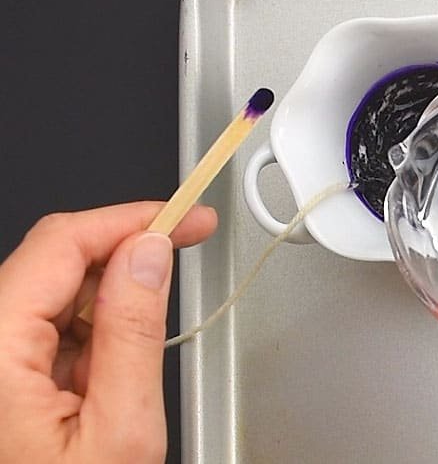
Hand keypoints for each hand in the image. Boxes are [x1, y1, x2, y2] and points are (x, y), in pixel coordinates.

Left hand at [0, 202, 216, 463]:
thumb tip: (149, 256)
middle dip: (124, 253)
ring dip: (107, 300)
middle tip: (185, 247)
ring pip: (49, 292)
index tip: (184, 217)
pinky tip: (106, 370)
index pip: (61, 244)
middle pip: (53, 261)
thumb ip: (135, 332)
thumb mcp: (120, 431)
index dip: (131, 219)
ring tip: (134, 356)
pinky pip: (42, 328)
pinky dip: (87, 332)